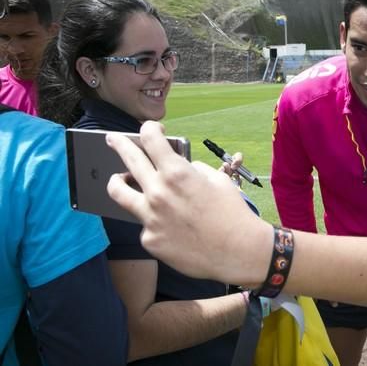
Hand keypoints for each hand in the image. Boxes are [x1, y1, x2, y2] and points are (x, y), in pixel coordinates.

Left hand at [106, 121, 271, 285]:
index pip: (150, 139)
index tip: (151, 130)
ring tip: (116, 178)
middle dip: (119, 143)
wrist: (238, 251)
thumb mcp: (217, 181)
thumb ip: (192, 170)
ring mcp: (150, 218)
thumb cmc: (232, 212)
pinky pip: (145, 223)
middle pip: (129, 159)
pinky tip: (168, 224)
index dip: (150, 129)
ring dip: (116, 180)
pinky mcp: (150, 239)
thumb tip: (179, 168)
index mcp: (177, 173)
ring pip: (118, 192)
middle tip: (112, 139)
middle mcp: (158, 192)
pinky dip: (154, 219)